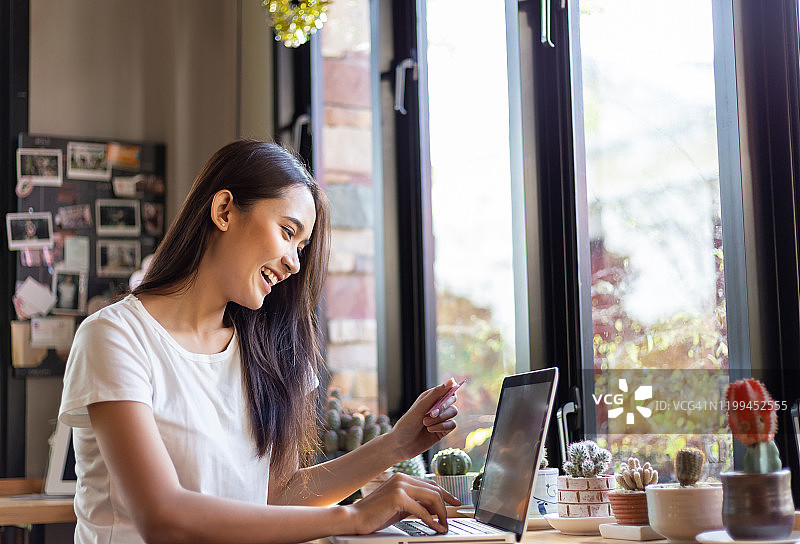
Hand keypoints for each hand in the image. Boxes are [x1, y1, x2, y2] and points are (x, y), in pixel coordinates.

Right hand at [344, 473, 459, 534]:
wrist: (355, 518)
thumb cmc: (375, 514)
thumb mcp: (400, 507)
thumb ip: (416, 504)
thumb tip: (435, 509)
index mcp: (403, 478)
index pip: (430, 484)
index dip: (444, 493)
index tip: (454, 502)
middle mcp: (403, 478)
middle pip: (434, 489)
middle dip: (446, 504)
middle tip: (451, 517)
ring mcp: (400, 486)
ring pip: (432, 497)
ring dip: (441, 513)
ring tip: (444, 525)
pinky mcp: (398, 497)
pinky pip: (422, 510)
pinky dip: (432, 521)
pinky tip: (435, 528)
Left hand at [387, 379, 458, 462]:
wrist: (401, 445)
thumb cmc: (407, 423)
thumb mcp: (420, 407)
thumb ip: (436, 394)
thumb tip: (452, 380)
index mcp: (430, 397)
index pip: (447, 389)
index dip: (449, 392)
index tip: (446, 396)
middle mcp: (437, 407)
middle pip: (452, 400)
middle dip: (443, 407)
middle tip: (431, 414)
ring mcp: (441, 419)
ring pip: (453, 412)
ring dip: (440, 418)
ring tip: (425, 423)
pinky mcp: (443, 430)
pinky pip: (452, 425)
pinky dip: (442, 427)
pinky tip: (430, 430)